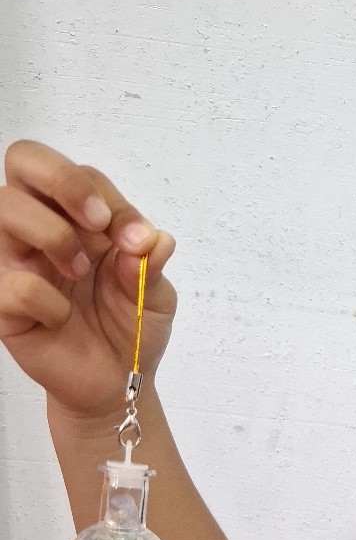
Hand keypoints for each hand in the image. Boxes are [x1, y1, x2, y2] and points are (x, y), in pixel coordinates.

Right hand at [0, 139, 176, 420]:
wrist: (118, 380)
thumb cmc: (131, 326)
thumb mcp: (156, 292)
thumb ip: (152, 262)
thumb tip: (151, 238)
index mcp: (76, 216)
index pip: (77, 173)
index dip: (106, 196)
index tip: (135, 238)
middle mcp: (39, 228)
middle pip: (23, 159)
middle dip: (63, 181)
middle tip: (98, 225)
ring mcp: (15, 261)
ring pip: (3, 208)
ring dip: (53, 234)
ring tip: (79, 272)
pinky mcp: (4, 303)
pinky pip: (12, 284)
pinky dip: (46, 300)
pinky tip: (62, 318)